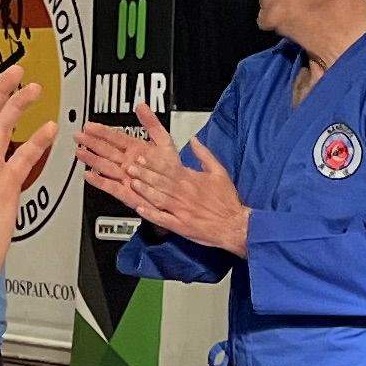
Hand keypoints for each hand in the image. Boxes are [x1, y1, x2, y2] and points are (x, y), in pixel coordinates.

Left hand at [77, 104, 242, 250]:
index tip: (141, 157)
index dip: (153, 163)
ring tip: (132, 183)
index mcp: (191, 179)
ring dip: (144, 190)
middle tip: (130, 167)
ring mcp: (181, 210)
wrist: (235, 224)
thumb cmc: (227, 200)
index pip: (169, 168)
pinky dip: (151, 214)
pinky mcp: (180, 225)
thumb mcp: (220, 171)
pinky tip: (140, 209)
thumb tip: (194, 140)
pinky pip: (162, 219)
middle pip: (160, 181)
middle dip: (144, 174)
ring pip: (158, 198)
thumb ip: (204, 154)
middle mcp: (184, 194)